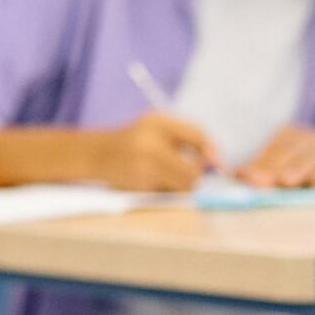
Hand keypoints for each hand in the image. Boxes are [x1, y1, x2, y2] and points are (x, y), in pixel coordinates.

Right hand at [93, 113, 220, 191]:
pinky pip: (167, 192)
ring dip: (183, 184)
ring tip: (170, 176)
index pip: (197, 135)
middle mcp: (151, 142)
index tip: (217, 162)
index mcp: (158, 123)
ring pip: (183, 185)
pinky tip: (152, 180)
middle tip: (192, 173)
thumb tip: (215, 160)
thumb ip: (187, 138)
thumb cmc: (135, 141)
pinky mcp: (138, 183)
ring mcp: (144, 165)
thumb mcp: (158, 128)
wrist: (97, 153)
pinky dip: (166, 189)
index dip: (210, 150)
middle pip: (193, 170)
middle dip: (196, 174)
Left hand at [236, 125, 314, 187]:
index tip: (246, 177)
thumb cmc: (308, 166)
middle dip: (274, 167)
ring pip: (311, 157)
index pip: (272, 148)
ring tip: (286, 180)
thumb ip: (263, 169)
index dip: (259, 163)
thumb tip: (237, 175)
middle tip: (261, 182)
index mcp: (290, 135)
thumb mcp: (286, 163)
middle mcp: (309, 138)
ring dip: (299, 168)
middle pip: (290, 151)